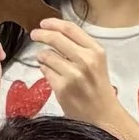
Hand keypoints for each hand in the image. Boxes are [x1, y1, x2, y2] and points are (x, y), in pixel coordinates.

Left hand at [30, 18, 125, 134]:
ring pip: (47, 55)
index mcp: (96, 51)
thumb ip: (80, 47)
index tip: (44, 23)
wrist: (103, 116)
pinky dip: (44, 70)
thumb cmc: (99, 89)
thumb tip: (55, 34)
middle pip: (56, 38)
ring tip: (45, 60)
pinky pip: (45, 72)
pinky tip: (50, 73)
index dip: (53, 23)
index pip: (70, 29)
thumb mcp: (97, 63)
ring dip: (42, 56)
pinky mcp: (62, 88)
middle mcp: (85, 61)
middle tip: (35, 34)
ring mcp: (73, 75)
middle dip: (41, 34)